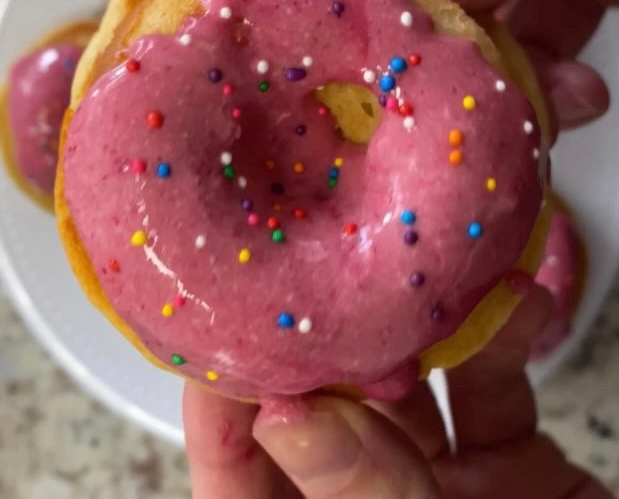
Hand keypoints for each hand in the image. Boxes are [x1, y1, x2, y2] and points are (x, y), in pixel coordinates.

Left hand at [184, 279, 612, 497]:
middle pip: (324, 418)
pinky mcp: (507, 463)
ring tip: (419, 287)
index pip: (238, 479)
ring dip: (418, 334)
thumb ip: (361, 496)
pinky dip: (501, 342)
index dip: (222, 407)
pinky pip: (492, 390)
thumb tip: (282, 415)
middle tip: (321, 283)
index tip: (223, 334)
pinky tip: (514, 304)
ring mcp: (439, 485)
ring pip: (406, 391)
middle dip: (326, 347)